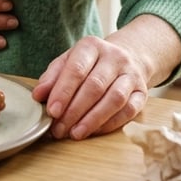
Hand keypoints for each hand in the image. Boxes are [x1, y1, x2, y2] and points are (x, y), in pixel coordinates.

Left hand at [30, 15, 180, 139]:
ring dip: (92, 120)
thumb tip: (38, 95)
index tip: (51, 111)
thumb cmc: (91, 63)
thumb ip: (52, 77)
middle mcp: (114, 57)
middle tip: (59, 128)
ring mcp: (131, 75)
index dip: (63, 92)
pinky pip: (128, 111)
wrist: (129, 56)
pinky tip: (93, 132)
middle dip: (74, 110)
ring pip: (114, 99)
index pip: (76, 69)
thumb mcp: (68, 61)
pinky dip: (109, 124)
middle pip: (94, 86)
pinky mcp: (142, 92)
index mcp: (91, 46)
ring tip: (74, 134)